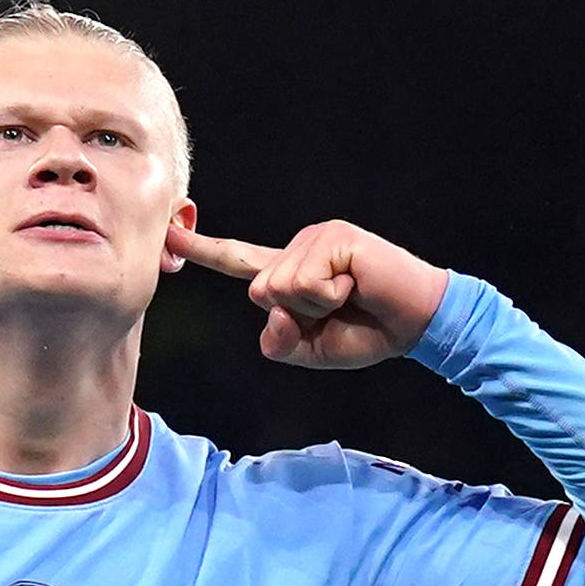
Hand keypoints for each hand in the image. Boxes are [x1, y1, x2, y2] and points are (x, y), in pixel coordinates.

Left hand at [179, 221, 446, 368]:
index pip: (237, 261)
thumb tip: (272, 308)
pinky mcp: (333, 237)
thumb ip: (279, 341)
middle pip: (258, 290)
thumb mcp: (310, 350)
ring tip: (349, 296)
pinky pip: (304, 281)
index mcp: (288, 273)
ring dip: (315, 307)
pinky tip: (355, 286)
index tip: (169, 235)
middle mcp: (296, 249)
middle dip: (295, 316)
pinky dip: (329, 296)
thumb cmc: (366, 332)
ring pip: (278, 287)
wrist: (415, 323)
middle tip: (337, 310)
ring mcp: (314, 238)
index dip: (202, 250)